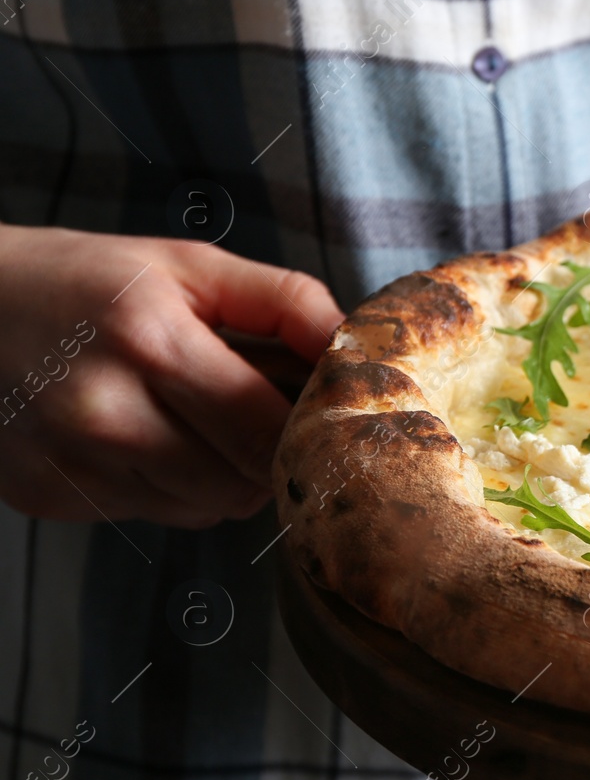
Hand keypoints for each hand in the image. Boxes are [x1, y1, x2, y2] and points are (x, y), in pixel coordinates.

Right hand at [0, 226, 343, 527]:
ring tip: (200, 418)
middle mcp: (105, 415)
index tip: (322, 414)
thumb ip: (283, 301)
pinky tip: (148, 436)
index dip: (309, 430)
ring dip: (227, 474)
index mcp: (150, 344)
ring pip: (207, 508)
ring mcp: (71, 465)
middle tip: (262, 412)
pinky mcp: (48, 498)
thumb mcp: (188, 266)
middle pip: (244, 482)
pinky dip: (173, 486)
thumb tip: (350, 342)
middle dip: (273, 454)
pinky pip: (155, 513)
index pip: (268, 431)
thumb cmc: (83, 280)